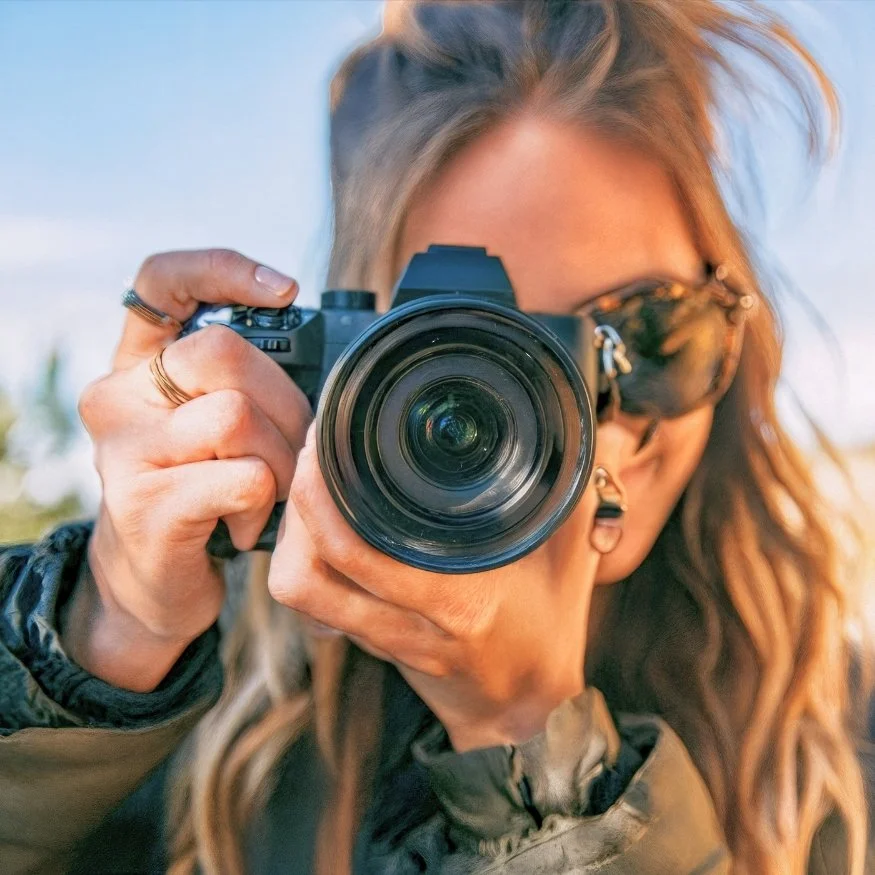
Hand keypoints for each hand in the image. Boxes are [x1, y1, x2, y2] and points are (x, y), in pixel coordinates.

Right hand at [67, 250, 310, 691]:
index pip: (162, 280)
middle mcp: (118, 395)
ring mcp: (123, 450)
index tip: (285, 291)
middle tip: (290, 449)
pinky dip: (263, 504)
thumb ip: (245, 381)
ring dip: (280, 460)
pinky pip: (243, 477)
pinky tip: (244, 522)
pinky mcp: (144, 504)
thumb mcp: (215, 425)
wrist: (152, 577)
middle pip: (224, 353)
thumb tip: (327, 359)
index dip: (224, 270)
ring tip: (267, 490)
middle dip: (284, 403)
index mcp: (139, 364)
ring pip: (237, 417)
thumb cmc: (203, 489)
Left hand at [268, 424, 600, 751]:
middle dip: (299, 502)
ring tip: (310, 487)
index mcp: (461, 600)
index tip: (332, 436)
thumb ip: (581, 495)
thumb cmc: (551, 624)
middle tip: (314, 451)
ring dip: (292, 536)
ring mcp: (385, 638)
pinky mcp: (370, 642)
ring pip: (302, 589)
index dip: (327, 489)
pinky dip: (302, 563)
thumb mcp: (577, 553)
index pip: (361, 546)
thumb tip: (590, 431)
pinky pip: (313, 605)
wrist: (528, 707)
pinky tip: (316, 530)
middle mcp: (413, 624)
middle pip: (314, 566)